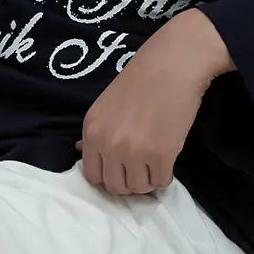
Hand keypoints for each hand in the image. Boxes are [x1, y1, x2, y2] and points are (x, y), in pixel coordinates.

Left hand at [74, 12, 231, 194]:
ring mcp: (134, 152)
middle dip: (128, 182)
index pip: (92, 175)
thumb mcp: (105, 105)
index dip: (108, 176)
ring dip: (148, 181)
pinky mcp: (161, 155)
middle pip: (114, 186)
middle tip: (141, 169)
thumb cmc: (140, 79)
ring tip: (155, 164)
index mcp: (92, 131)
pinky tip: (167, 161)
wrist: (172, 64)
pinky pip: (161, 182)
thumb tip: (81, 151)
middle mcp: (108, 145)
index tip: (121, 170)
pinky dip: (165, 177)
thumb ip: (96, 132)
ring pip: (138, 188)